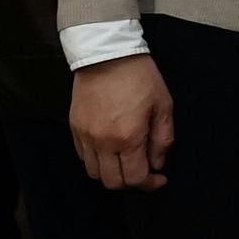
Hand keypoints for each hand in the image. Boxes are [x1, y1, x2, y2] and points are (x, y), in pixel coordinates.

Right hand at [69, 55, 174, 191]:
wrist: (107, 54)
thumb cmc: (140, 78)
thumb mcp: (163, 106)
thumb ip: (163, 139)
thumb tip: (157, 163)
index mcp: (128, 138)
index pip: (135, 178)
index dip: (149, 184)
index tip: (159, 178)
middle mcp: (102, 142)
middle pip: (112, 182)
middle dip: (130, 183)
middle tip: (143, 171)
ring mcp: (85, 136)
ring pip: (94, 173)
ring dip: (111, 174)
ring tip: (125, 161)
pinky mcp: (74, 128)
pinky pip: (83, 157)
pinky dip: (97, 161)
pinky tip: (110, 150)